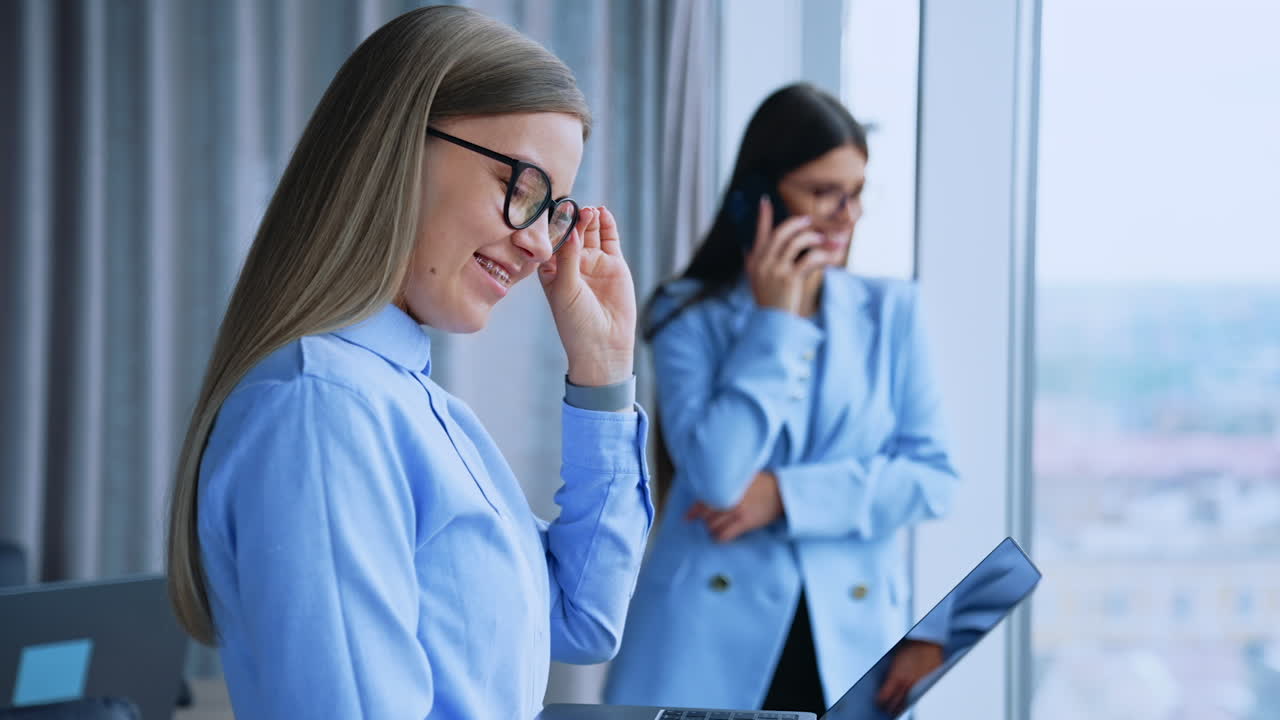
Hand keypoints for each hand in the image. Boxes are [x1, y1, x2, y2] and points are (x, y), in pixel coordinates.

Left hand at [539, 206, 635, 386]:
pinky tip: (604, 213)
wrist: (604, 344)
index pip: (550, 242)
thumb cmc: (576, 323)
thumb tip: (572, 231)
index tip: (551, 211)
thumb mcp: (565, 290)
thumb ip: (568, 260)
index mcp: (552, 271)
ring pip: (590, 233)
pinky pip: (610, 240)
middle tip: (574, 208)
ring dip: (589, 220)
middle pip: (571, 234)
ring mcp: (593, 263)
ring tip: (589, 210)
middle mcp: (572, 264)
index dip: (552, 227)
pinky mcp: (613, 264)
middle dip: (572, 220)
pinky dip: (607, 226)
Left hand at [685, 470, 783, 541]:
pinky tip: (721, 537)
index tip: (687, 518)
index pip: (703, 501)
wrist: (781, 492)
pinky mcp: (744, 522)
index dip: (693, 511)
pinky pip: (724, 535)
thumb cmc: (763, 483)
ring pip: (713, 526)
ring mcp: (736, 511)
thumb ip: (727, 483)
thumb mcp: (742, 477)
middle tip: (708, 522)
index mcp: (726, 487)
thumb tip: (712, 489)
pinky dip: (719, 538)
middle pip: (706, 515)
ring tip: (715, 530)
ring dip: (711, 530)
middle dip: (705, 521)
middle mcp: (728, 498)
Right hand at [745, 197, 838, 315]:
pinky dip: (823, 256)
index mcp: (754, 262)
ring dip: (813, 238)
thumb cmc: (770, 302)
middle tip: (809, 220)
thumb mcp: (756, 281)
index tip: (764, 201)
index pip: (759, 234)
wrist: (774, 324)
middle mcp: (762, 263)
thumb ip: (753, 264)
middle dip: (797, 224)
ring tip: (823, 240)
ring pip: (797, 242)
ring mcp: (775, 270)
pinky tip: (831, 257)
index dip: (763, 217)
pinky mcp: (790, 278)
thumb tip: (747, 248)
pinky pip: (809, 259)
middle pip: (781, 233)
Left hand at [876, 640, 943, 715]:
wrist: (925, 642)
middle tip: (886, 711)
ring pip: (908, 702)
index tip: (878, 703)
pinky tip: (909, 703)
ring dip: (901, 707)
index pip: (885, 697)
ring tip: (897, 711)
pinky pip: (919, 696)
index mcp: (896, 677)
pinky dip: (914, 700)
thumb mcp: (894, 662)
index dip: (880, 701)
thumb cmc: (907, 649)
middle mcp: (907, 683)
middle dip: (890, 708)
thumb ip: (891, 675)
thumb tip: (885, 686)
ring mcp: (919, 685)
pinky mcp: (928, 684)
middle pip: (896, 702)